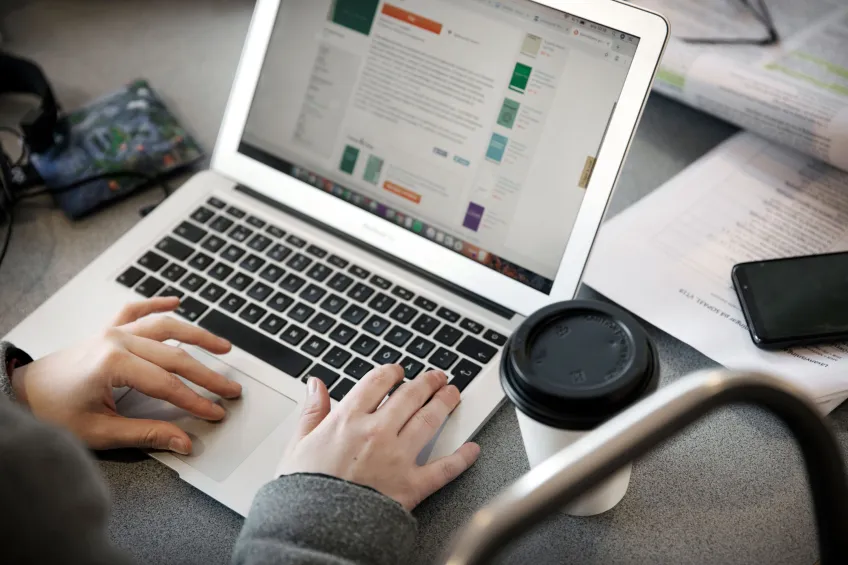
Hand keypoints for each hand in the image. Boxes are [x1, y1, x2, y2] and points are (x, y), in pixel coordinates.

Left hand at [12, 297, 241, 453]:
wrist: (20, 395)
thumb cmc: (52, 413)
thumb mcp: (100, 432)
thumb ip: (146, 434)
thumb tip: (183, 441)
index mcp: (114, 364)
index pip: (168, 385)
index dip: (196, 401)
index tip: (216, 412)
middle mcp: (116, 341)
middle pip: (175, 357)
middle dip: (207, 375)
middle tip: (230, 389)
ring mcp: (112, 332)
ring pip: (165, 328)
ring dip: (197, 335)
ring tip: (223, 346)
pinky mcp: (107, 330)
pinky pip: (135, 310)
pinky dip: (155, 303)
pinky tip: (175, 300)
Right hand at [278, 365, 480, 510]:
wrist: (315, 530)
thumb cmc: (304, 492)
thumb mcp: (298, 445)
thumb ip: (311, 412)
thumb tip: (315, 385)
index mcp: (347, 420)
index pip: (378, 381)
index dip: (392, 372)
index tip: (398, 372)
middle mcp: (376, 432)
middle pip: (410, 395)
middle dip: (427, 381)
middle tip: (436, 377)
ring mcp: (397, 457)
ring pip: (429, 420)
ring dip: (445, 402)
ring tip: (452, 394)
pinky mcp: (411, 485)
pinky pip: (444, 468)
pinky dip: (463, 457)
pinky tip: (472, 449)